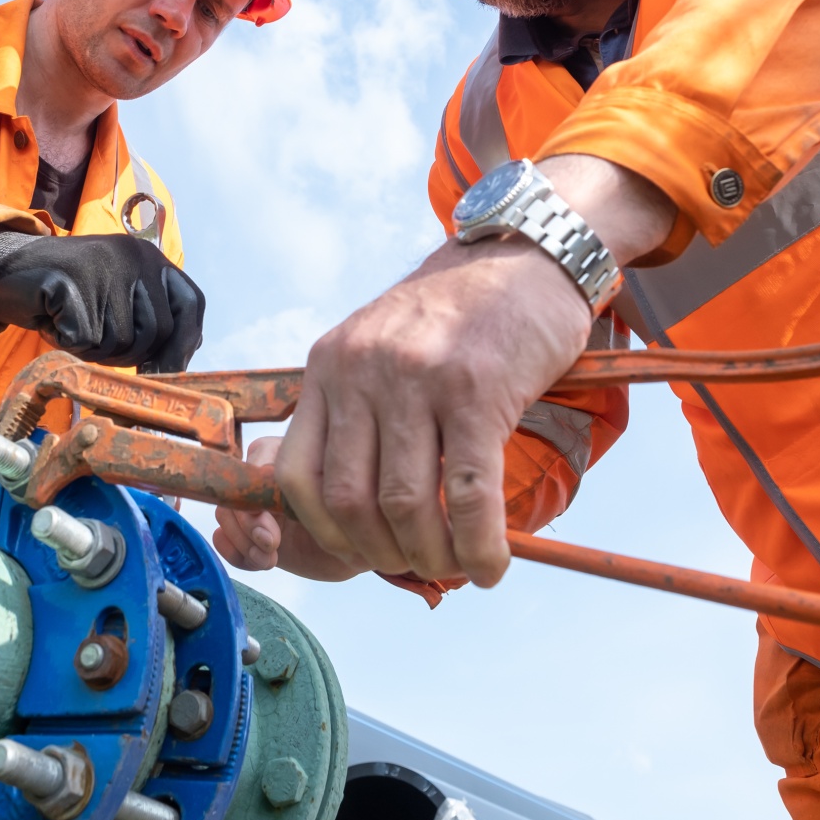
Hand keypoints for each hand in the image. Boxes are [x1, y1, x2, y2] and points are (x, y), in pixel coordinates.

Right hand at [0, 233, 205, 372]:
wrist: (3, 267)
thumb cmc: (63, 292)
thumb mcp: (115, 297)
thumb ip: (148, 319)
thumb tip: (178, 366)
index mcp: (150, 257)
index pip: (192, 304)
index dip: (182, 343)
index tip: (161, 371)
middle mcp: (134, 256)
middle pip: (155, 333)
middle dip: (125, 353)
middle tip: (91, 338)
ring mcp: (103, 266)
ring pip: (119, 343)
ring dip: (91, 348)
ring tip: (69, 322)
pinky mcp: (71, 282)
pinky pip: (85, 342)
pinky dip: (65, 342)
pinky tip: (52, 320)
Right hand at [212, 437, 369, 579]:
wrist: (350, 551)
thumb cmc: (351, 523)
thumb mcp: (341, 512)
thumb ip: (319, 501)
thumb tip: (285, 496)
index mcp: (290, 458)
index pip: (256, 463)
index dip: (259, 499)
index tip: (275, 533)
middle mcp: (266, 477)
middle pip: (234, 492)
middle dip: (248, 527)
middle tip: (271, 548)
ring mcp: (254, 504)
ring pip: (225, 514)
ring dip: (242, 542)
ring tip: (269, 560)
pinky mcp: (247, 532)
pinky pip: (221, 537)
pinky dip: (234, 552)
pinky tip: (259, 562)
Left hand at [274, 157, 673, 586]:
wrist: (525, 252)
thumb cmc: (458, 317)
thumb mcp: (380, 348)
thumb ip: (357, 411)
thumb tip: (352, 514)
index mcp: (328, 366)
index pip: (294, 474)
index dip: (323, 533)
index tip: (360, 552)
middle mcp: (362, 371)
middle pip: (349, 502)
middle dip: (381, 554)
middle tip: (415, 567)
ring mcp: (418, 379)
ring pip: (406, 506)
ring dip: (432, 558)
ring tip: (457, 567)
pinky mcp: (478, 391)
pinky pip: (468, 495)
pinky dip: (479, 546)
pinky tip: (493, 564)